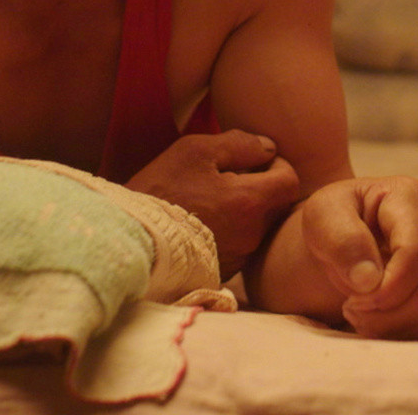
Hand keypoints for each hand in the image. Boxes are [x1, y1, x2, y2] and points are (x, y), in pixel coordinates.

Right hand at [126, 130, 302, 276]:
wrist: (127, 239)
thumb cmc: (160, 190)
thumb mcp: (195, 152)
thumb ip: (239, 144)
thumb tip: (269, 148)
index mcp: (250, 203)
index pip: (290, 181)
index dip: (276, 166)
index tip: (251, 162)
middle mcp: (251, 235)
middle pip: (277, 205)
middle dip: (261, 187)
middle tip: (227, 178)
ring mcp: (238, 258)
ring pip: (258, 226)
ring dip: (245, 210)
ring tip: (210, 201)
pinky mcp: (223, 272)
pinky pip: (240, 245)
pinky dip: (231, 230)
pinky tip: (204, 222)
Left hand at [299, 176, 417, 340]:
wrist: (341, 238)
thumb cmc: (332, 222)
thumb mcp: (322, 217)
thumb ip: (342, 240)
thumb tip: (370, 281)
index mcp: (411, 197)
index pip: (417, 255)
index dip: (387, 289)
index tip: (352, 300)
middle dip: (387, 315)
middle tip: (351, 309)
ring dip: (396, 328)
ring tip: (362, 315)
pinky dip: (410, 335)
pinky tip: (382, 323)